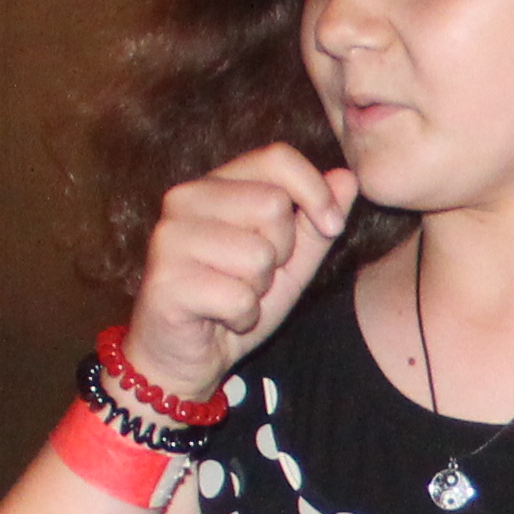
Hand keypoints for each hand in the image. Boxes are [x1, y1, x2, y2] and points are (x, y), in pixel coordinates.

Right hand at [130, 141, 357, 399]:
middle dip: (281, 252)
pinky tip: (220, 317)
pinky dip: (242, 316)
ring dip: (259, 289)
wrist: (187, 355)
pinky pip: (238, 296)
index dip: (314, 192)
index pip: (277, 158)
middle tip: (253, 276)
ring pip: (258, 254)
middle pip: (273, 205)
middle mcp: (185, 199)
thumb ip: (315, 222)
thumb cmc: (235, 301)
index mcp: (214, 184)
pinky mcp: (166, 280)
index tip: (331, 226)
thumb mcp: (289, 262)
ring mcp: (170, 237)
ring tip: (233, 296)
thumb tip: (348, 178)